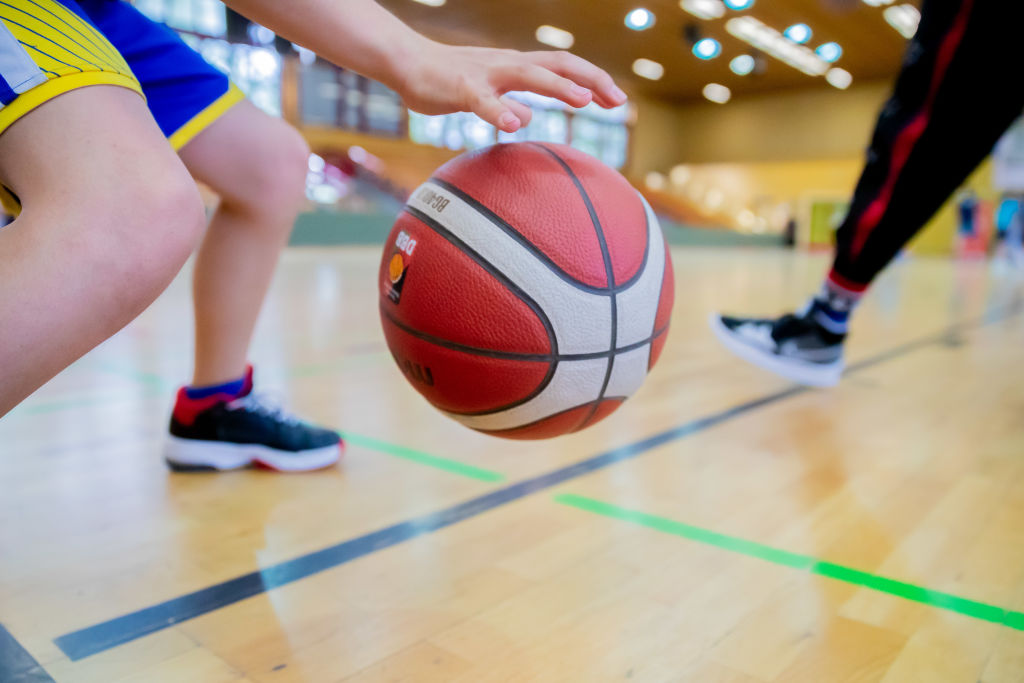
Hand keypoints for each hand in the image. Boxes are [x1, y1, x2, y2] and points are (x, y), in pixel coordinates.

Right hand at [396, 42, 627, 132]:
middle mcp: (508, 64)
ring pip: (529, 75)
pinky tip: (514, 125)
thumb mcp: (484, 94)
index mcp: (516, 66)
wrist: (405, 63)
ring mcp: (486, 75)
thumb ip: (507, 104)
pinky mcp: (461, 88)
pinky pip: (483, 101)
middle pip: (558, 64)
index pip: (564, 67)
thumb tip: (527, 119)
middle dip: (592, 80)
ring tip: (584, 101)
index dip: (593, 80)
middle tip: (618, 101)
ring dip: (559, 87)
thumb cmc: (445, 81)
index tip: (618, 100)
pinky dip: (500, 111)